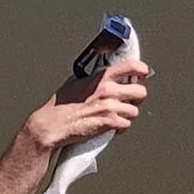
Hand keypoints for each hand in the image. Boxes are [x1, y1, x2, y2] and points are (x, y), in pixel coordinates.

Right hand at [24, 59, 148, 149]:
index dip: (142, 70)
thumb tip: (102, 75)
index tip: (141, 75)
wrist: (52, 125)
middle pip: (141, 91)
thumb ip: (93, 78)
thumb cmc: (59, 106)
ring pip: (135, 111)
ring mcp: (110, 107)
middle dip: (136, 98)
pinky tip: (111, 127)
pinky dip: (120, 128)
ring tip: (117, 116)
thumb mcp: (75, 82)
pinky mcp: (109, 123)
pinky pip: (126, 125)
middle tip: (129, 101)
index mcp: (101, 77)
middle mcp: (108, 90)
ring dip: (127, 115)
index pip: (133, 66)